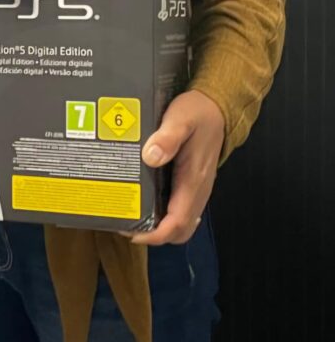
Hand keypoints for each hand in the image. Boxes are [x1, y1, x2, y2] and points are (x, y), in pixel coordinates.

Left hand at [127, 90, 224, 246]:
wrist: (215, 106)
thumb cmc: (197, 113)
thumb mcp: (180, 118)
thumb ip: (167, 138)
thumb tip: (151, 157)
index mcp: (194, 180)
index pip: (178, 222)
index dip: (156, 234)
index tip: (132, 234)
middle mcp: (197, 189)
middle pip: (179, 229)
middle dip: (154, 235)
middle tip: (126, 226)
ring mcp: (195, 187)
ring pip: (180, 221)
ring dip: (158, 226)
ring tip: (131, 216)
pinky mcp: (191, 182)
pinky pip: (179, 208)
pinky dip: (163, 214)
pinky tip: (144, 203)